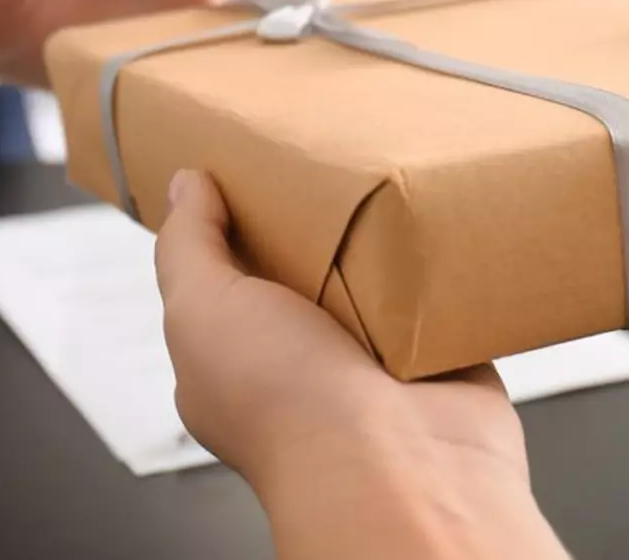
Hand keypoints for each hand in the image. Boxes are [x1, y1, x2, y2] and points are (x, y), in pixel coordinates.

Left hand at [156, 170, 565, 559]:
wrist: (397, 466)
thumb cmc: (287, 405)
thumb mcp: (202, 308)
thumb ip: (188, 246)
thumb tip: (183, 185)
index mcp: (236, 361)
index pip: (227, 277)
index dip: (233, 220)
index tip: (249, 162)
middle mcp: (304, 362)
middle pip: (306, 264)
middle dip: (315, 220)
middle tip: (326, 162)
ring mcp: (374, 361)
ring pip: (376, 273)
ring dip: (384, 237)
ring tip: (387, 183)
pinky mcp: (439, 354)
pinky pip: (442, 292)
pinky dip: (445, 263)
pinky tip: (440, 222)